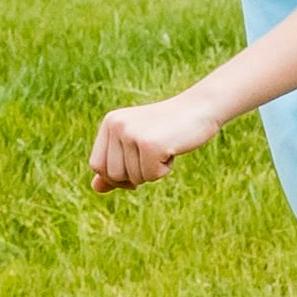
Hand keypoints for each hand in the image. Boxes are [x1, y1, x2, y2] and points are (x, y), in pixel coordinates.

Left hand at [90, 92, 213, 192]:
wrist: (200, 108)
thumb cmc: (169, 129)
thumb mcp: (137, 145)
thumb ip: (116, 164)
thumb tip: (96, 188)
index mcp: (109, 123)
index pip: (97, 165)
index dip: (114, 177)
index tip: (134, 172)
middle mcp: (116, 125)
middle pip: (112, 175)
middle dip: (134, 176)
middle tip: (153, 157)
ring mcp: (132, 133)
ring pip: (133, 178)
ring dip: (152, 172)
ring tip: (164, 149)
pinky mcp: (150, 144)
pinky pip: (151, 176)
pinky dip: (164, 170)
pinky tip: (172, 150)